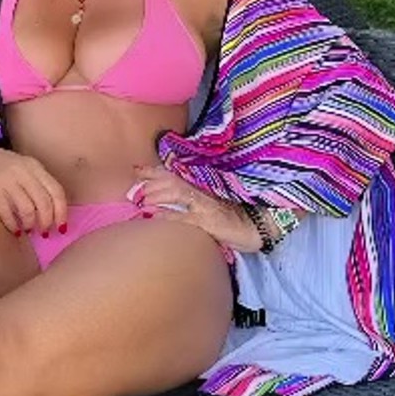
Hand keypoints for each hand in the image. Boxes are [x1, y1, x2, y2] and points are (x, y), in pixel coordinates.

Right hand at [0, 134, 68, 237]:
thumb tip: (50, 214)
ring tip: (28, 230)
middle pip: (44, 203)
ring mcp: (7, 179)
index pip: (56, 191)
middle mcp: (23, 171)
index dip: (61, 212)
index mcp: (34, 166)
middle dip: (46, 222)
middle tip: (44, 233)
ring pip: (27, 209)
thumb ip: (35, 184)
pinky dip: (13, 225)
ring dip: (30, 224)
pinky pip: (7, 212)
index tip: (61, 227)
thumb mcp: (21, 168)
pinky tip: (14, 230)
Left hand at [128, 164, 261, 252]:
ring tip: (141, 201)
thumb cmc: (237, 216)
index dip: (154, 171)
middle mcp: (204, 190)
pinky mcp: (210, 221)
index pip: (175, 174)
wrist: (260, 226)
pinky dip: (168, 216)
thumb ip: (195, 200)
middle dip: (150, 184)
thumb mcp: (215, 204)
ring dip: (156, 196)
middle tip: (134, 191)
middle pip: (171, 180)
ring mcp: (206, 204)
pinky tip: (154, 217)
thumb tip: (168, 207)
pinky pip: (185, 218)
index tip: (136, 169)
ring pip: (176, 193)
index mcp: (203, 185)